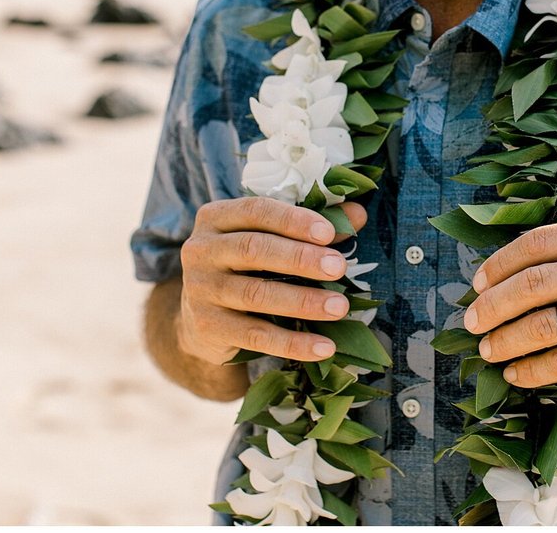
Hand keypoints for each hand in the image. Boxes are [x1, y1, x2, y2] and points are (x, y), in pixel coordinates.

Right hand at [177, 197, 367, 365]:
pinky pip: (255, 335)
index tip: (328, 233)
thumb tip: (357, 215)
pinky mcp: (207, 327)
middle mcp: (201, 250)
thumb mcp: (273, 238)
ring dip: (302, 301)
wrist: (205, 317)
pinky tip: (324, 346)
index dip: (293, 220)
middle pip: (254, 249)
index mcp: (217, 217)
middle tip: (339, 268)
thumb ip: (313, 225)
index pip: (256, 210)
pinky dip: (292, 342)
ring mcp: (199, 289)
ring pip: (255, 294)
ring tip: (339, 307)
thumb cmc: (249, 265)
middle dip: (301, 259)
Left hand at [462, 215, 556, 388]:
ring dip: (505, 341)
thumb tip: (510, 273)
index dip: (499, 265)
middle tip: (471, 321)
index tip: (478, 283)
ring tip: (487, 350)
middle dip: (491, 306)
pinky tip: (517, 374)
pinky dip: (532, 370)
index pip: (536, 243)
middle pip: (532, 284)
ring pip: (543, 325)